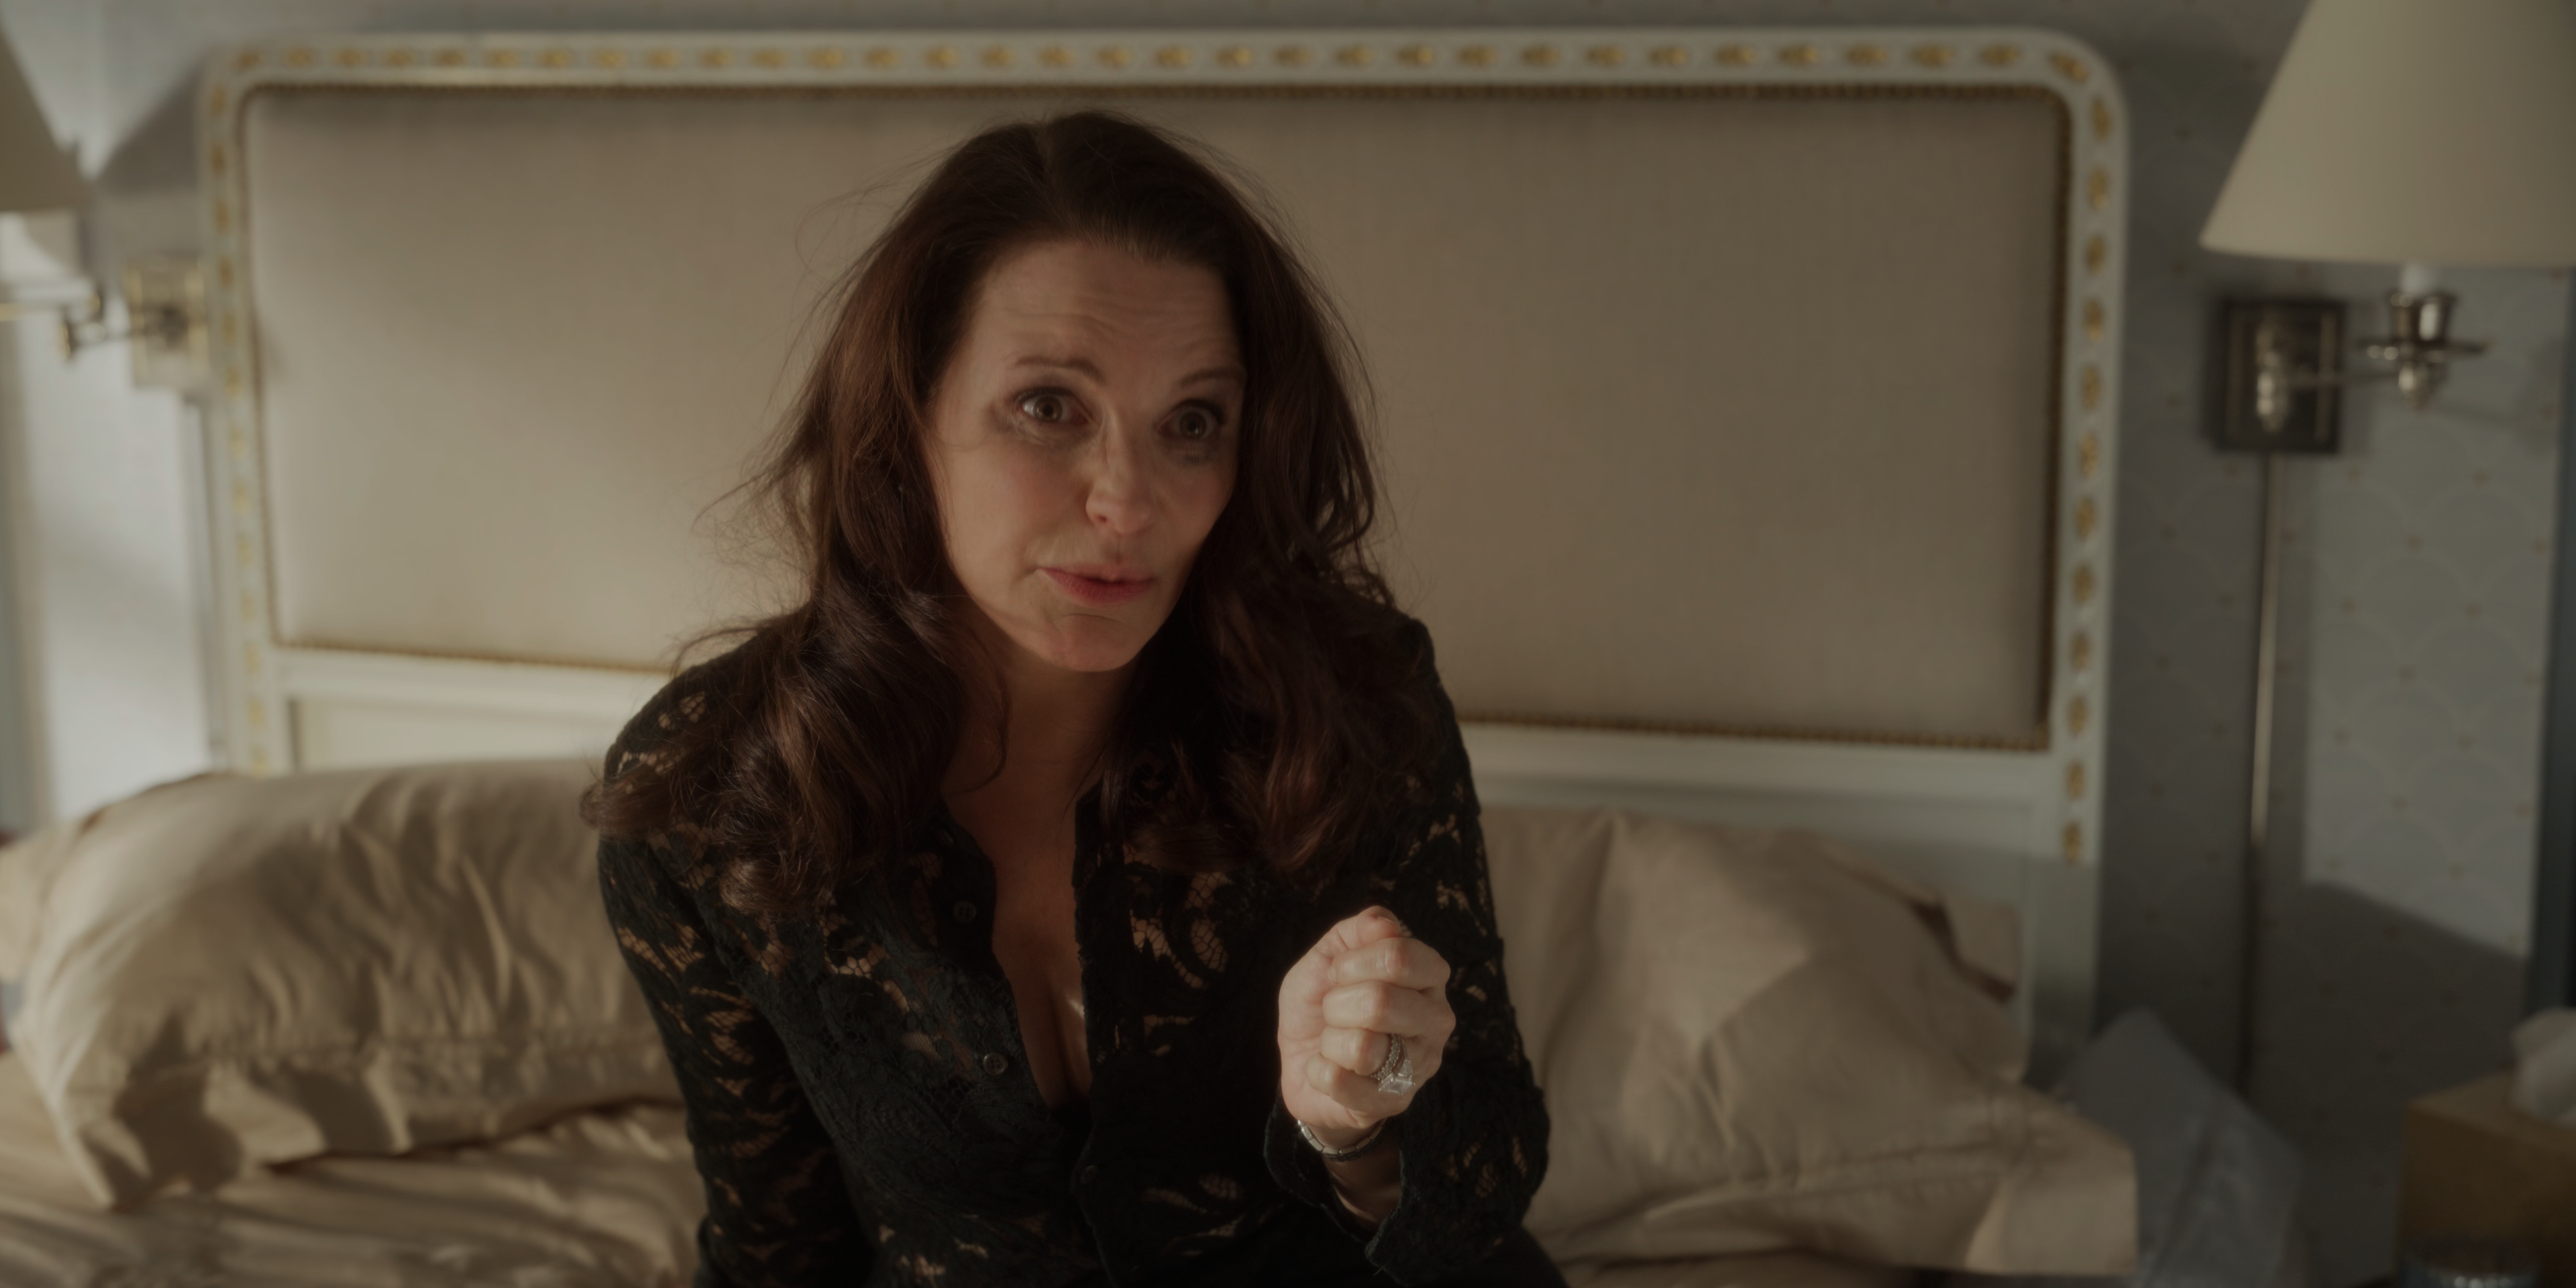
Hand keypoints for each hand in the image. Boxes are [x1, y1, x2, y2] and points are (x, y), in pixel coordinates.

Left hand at [1276, 906, 1454, 1145]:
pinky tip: (1327, 1068)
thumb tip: (1383, 923)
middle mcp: (1437, 1019)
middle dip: (1336, 1003)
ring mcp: (1420, 1065)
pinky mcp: (1394, 1102)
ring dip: (1330, 1040)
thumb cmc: (1323, 1005)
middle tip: (1334, 1011)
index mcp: (1429, 975)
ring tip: (1334, 1042)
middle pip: (1381, 1001)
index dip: (1351, 962)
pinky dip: (1318, 1071)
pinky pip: (1341, 1082)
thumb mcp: (1327, 958)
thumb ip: (1355, 932)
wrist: (1304, 1062)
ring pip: (1363, 1047)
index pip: (1398, 955)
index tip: (1338, 973)